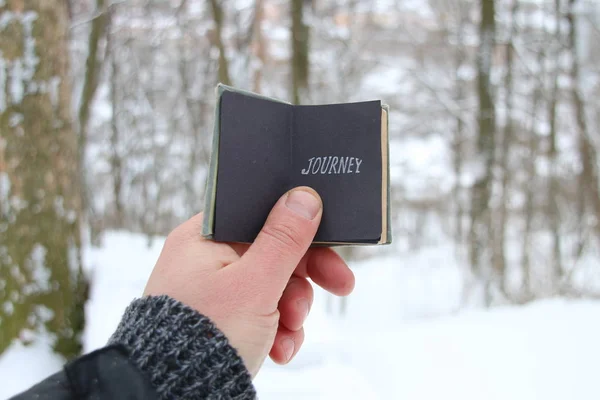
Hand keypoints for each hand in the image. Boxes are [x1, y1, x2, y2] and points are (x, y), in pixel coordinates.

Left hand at [143, 187, 354, 376]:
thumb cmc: (204, 335)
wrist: (175, 395)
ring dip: (291, 310)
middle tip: (339, 285)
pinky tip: (279, 349)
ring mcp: (213, 291)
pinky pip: (260, 313)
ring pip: (272, 286)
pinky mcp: (221, 319)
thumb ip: (284, 239)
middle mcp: (206, 260)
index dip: (300, 229)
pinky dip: (277, 330)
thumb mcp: (254, 283)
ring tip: (288, 332)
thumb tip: (303, 198)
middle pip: (272, 253)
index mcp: (205, 238)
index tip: (331, 245)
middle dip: (303, 279)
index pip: (261, 217)